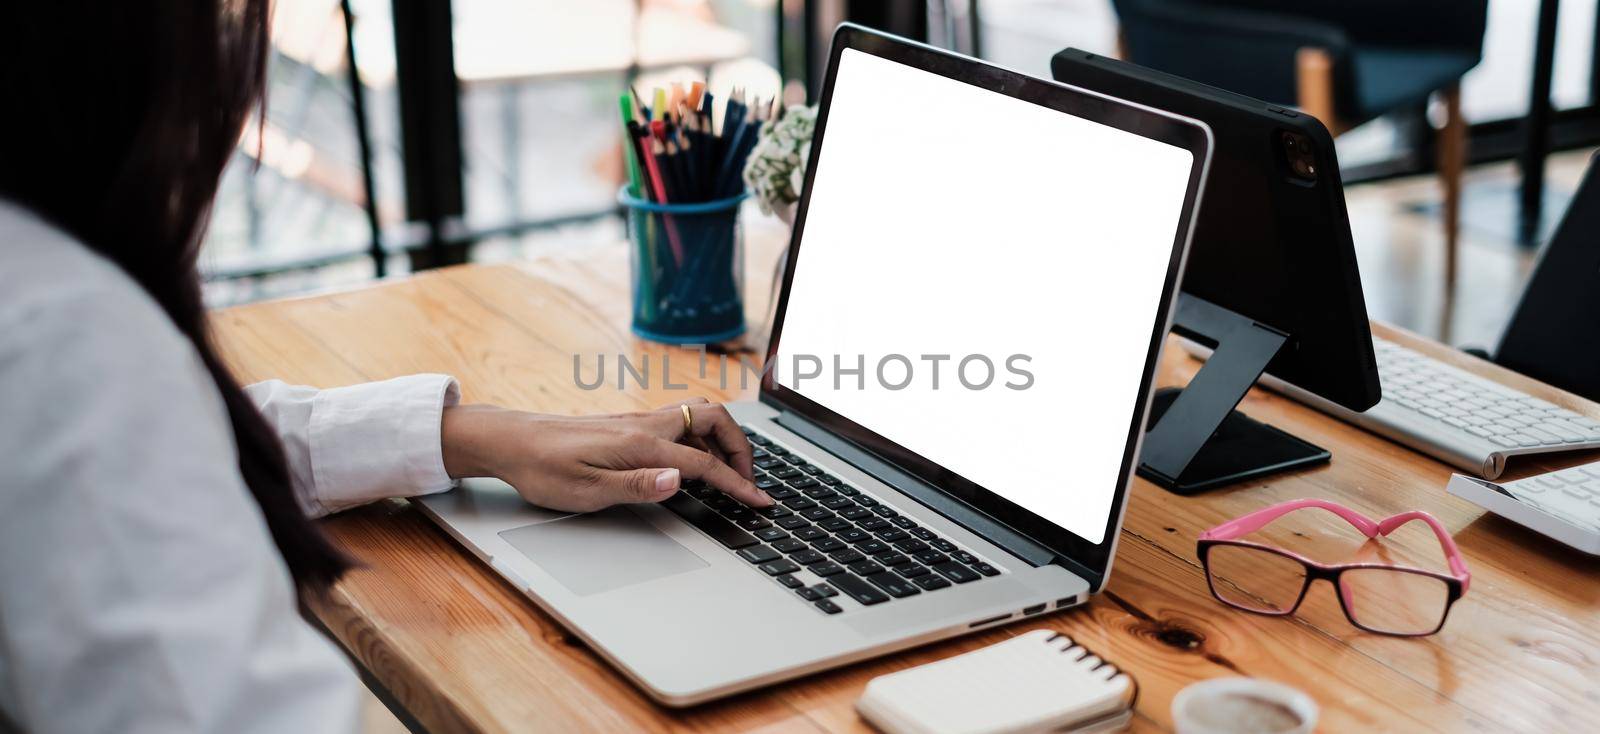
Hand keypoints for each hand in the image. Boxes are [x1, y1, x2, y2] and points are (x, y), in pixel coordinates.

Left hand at [439, 398, 770, 512]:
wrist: (510, 441)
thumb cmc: (542, 468)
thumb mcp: (587, 490)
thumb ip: (638, 485)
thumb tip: (680, 479)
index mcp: (641, 444)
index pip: (704, 463)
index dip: (737, 483)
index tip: (759, 500)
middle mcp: (645, 425)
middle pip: (714, 420)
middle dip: (740, 447)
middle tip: (748, 479)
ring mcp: (637, 422)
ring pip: (698, 418)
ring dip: (722, 441)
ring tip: (727, 473)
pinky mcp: (628, 426)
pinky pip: (679, 424)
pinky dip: (699, 441)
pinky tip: (691, 464)